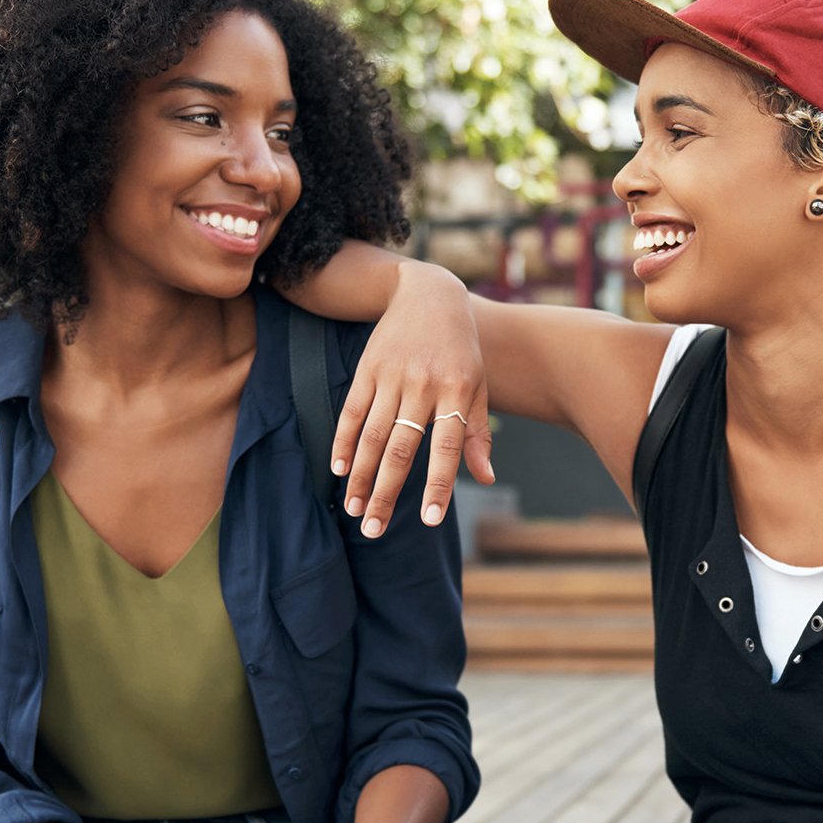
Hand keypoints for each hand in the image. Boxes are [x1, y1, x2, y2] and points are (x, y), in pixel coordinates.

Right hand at [335, 264, 491, 537]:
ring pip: (373, 435)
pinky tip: (338, 469)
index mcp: (458, 391)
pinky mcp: (368, 367)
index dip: (437, 485)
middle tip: (373, 530)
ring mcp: (393, 375)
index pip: (446, 448)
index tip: (427, 520)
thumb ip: (478, 432)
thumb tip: (484, 478)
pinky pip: (352, 411)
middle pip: (402, 449)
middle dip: (385, 493)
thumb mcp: (478, 384)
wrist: (430, 292)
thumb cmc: (461, 348)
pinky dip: (343, 441)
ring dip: (360, 475)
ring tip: (352, 509)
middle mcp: (424, 384)